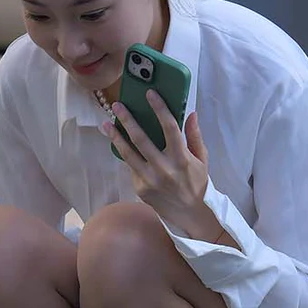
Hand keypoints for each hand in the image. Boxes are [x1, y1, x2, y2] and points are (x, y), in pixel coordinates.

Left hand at [103, 90, 210, 234]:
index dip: (159, 108)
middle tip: (117, 105)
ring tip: (106, 124)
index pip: (169, 127)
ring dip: (115, 136)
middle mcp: (164, 168)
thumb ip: (194, 136)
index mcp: (181, 158)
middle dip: (127, 120)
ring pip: (128, 153)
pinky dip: (124, 153)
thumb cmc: (197, 183)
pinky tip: (117, 142)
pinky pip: (131, 166)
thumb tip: (190, 113)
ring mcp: (150, 179)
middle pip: (141, 139)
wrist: (189, 214)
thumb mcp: (201, 159)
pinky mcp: (140, 188)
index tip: (150, 94)